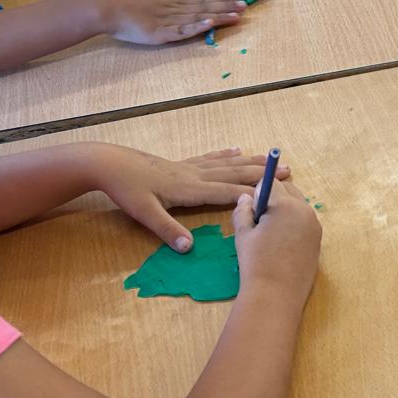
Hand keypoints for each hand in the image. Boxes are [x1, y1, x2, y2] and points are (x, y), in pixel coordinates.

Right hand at [94, 0, 245, 44]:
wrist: (107, 7)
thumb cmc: (126, 0)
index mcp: (172, 1)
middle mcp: (174, 9)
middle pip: (204, 7)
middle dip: (226, 7)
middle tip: (246, 6)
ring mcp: (168, 21)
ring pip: (198, 18)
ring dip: (218, 16)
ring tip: (237, 15)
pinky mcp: (160, 33)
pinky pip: (182, 30)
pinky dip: (197, 27)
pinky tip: (210, 23)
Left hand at [96, 146, 291, 250]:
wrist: (109, 163)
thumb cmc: (126, 189)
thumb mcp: (144, 213)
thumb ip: (167, 230)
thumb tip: (188, 247)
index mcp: (190, 188)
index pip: (228, 192)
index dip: (252, 195)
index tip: (277, 197)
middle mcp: (195, 174)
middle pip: (234, 173)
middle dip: (262, 174)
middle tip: (288, 171)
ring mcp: (189, 166)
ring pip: (227, 163)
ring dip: (251, 162)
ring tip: (271, 160)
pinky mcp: (182, 163)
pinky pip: (211, 158)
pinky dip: (227, 154)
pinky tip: (237, 150)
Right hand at [232, 180, 321, 303]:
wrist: (276, 295)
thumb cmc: (255, 262)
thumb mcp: (243, 234)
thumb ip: (242, 211)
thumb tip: (246, 198)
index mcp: (285, 205)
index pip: (272, 182)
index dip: (259, 191)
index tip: (252, 207)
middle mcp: (305, 211)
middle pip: (289, 190)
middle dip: (274, 196)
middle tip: (259, 218)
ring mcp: (315, 226)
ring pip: (299, 206)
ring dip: (285, 209)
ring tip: (270, 233)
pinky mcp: (318, 240)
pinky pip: (305, 222)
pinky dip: (294, 224)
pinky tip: (282, 243)